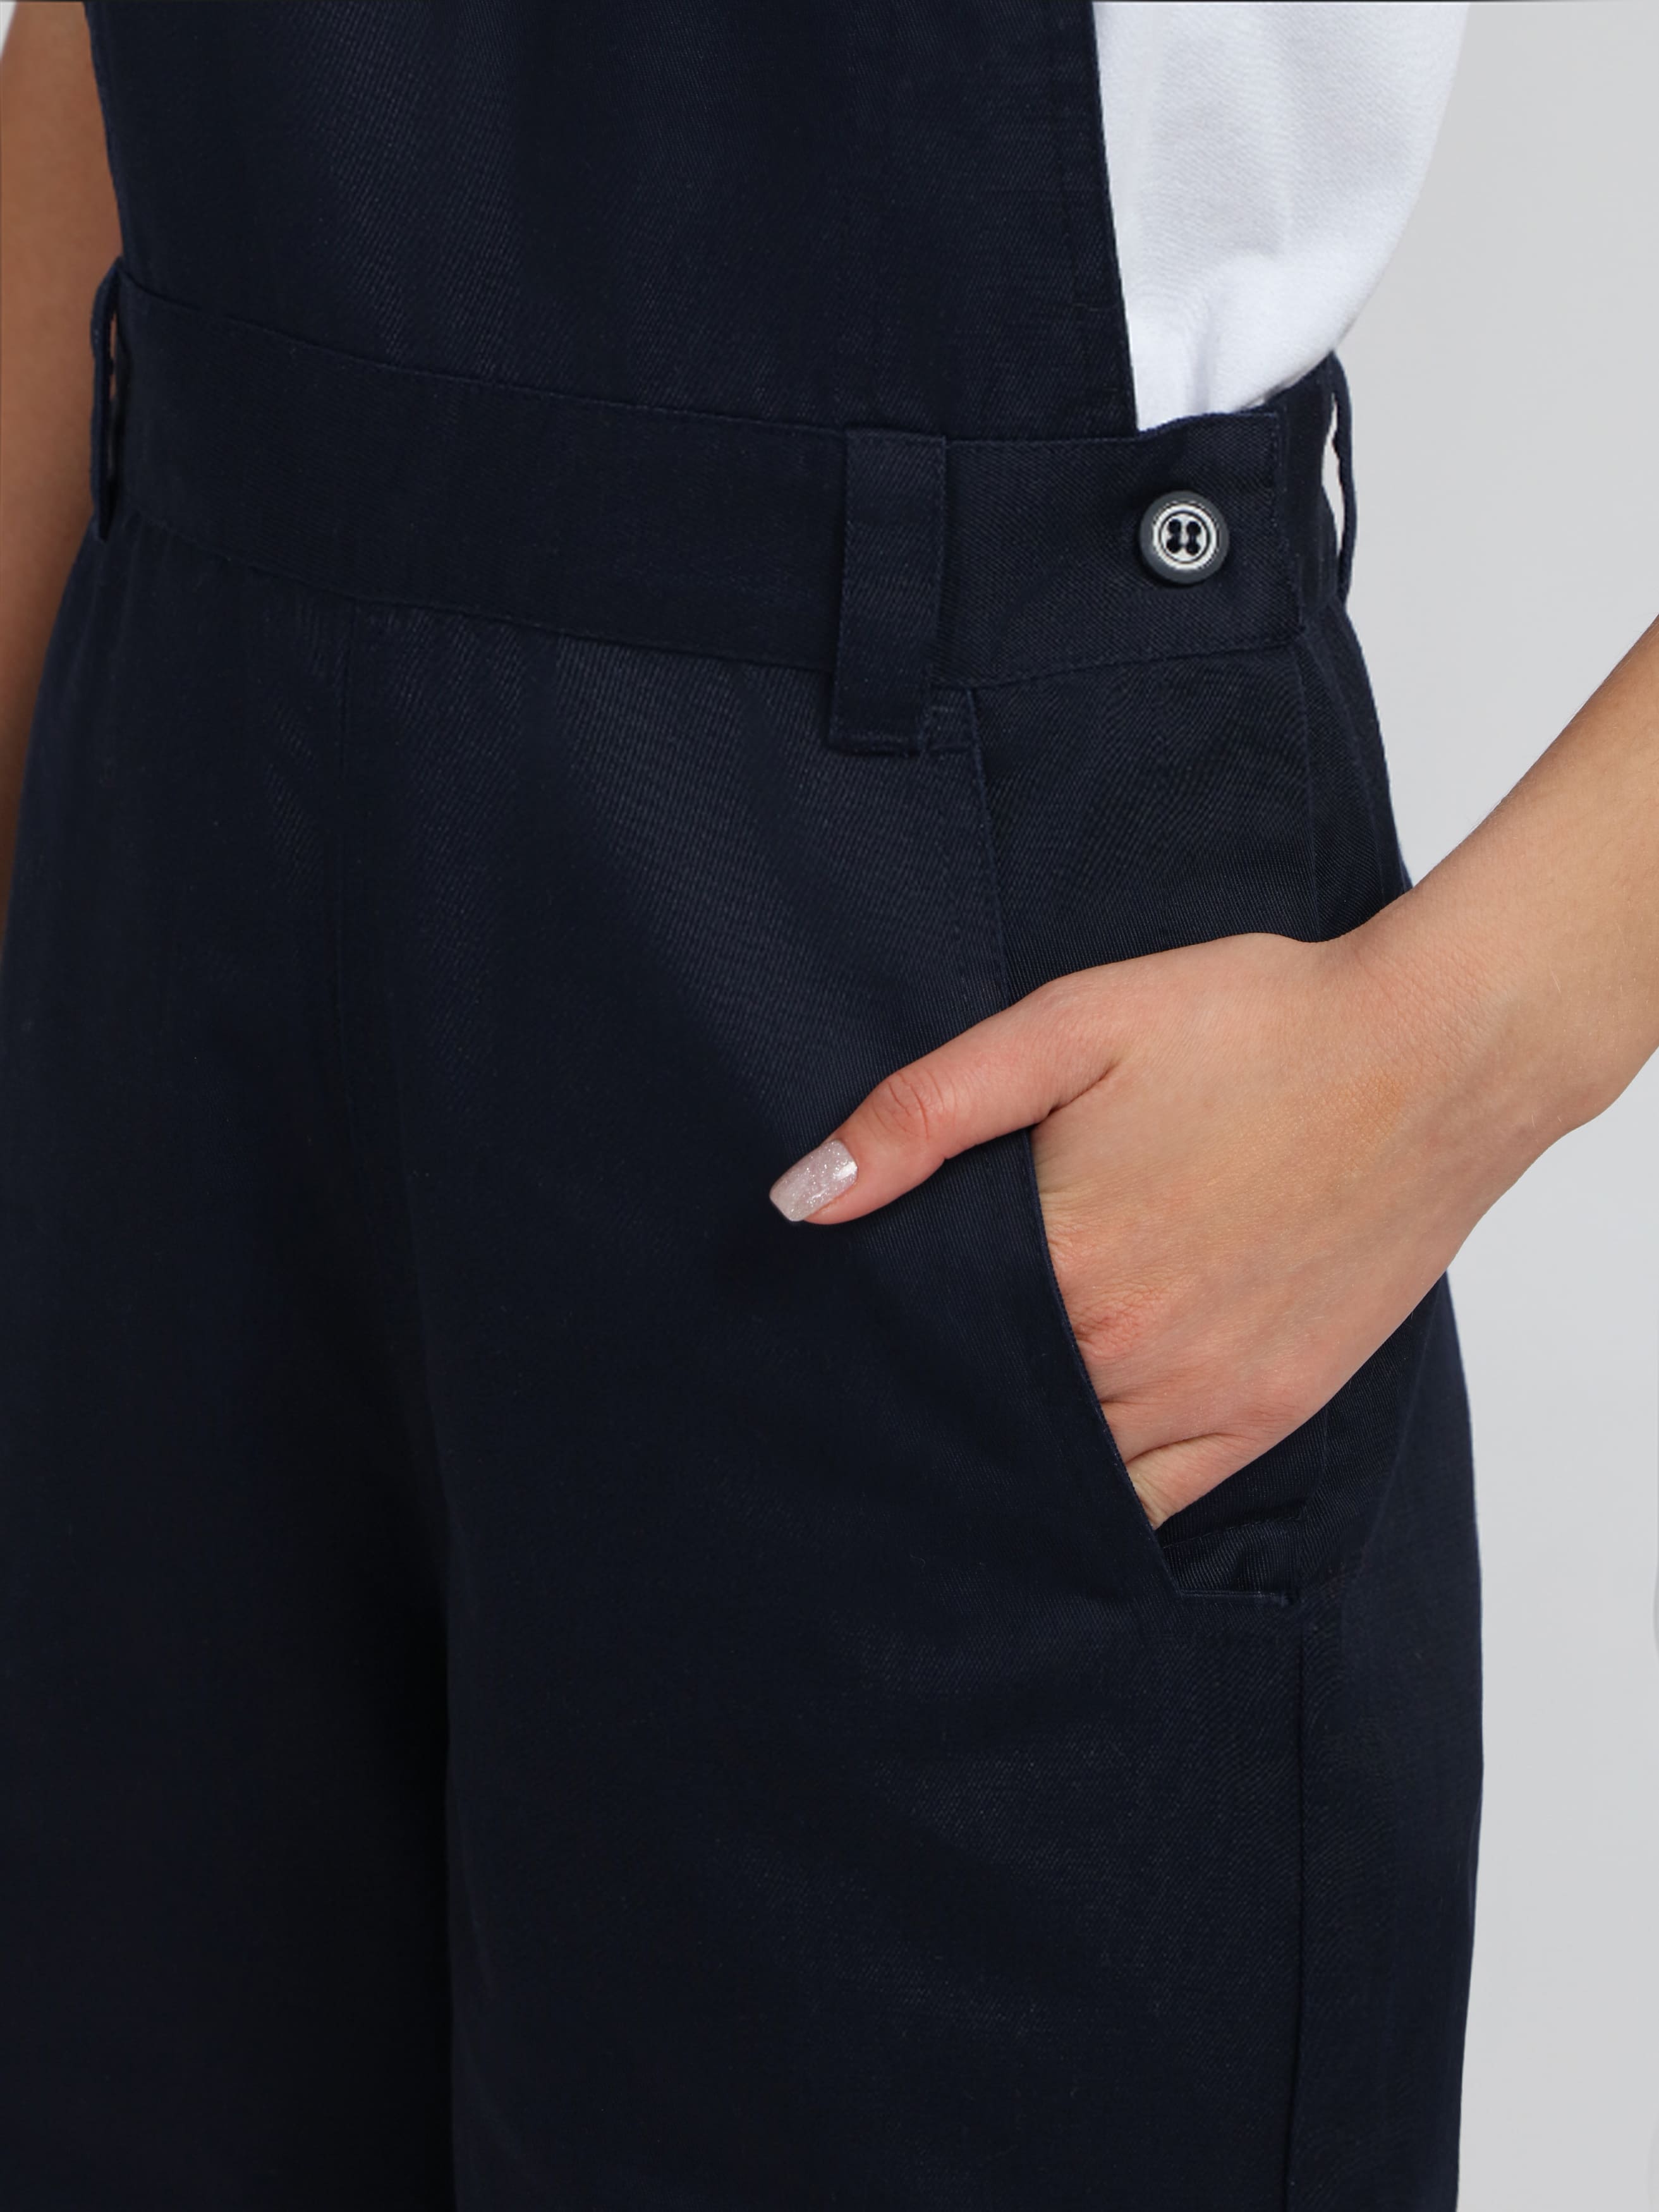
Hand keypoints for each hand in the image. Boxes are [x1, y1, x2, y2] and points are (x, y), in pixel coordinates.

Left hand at [769, 921, 1531, 1527]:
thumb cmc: (1255, 1024)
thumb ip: (929, 1110)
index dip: (867, 1349)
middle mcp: (1131, 1351)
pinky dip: (1095, 1506)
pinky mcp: (1268, 1410)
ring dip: (1001, 1462)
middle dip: (924, 1412)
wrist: (1436, 1053)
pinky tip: (1048, 1490)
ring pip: (1062, 1473)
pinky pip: (1156, 1504)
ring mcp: (1208, 1394)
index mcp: (1066, 1263)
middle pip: (985, 1417)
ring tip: (942, 1449)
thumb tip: (804, 1198)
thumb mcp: (1073, 1024)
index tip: (822, 1354)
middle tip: (862, 1410)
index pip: (922, 1344)